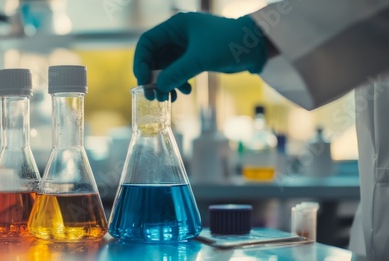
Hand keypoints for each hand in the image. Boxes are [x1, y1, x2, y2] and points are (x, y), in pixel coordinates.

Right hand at [133, 12, 267, 100]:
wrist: (254, 47)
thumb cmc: (229, 44)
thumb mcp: (199, 59)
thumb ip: (176, 73)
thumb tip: (157, 87)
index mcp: (175, 26)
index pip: (147, 42)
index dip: (141, 62)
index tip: (143, 80)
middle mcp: (178, 35)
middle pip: (154, 57)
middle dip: (153, 77)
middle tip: (153, 96)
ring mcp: (186, 47)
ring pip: (165, 67)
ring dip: (165, 83)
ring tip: (168, 98)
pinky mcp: (194, 58)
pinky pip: (177, 71)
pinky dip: (177, 82)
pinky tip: (184, 91)